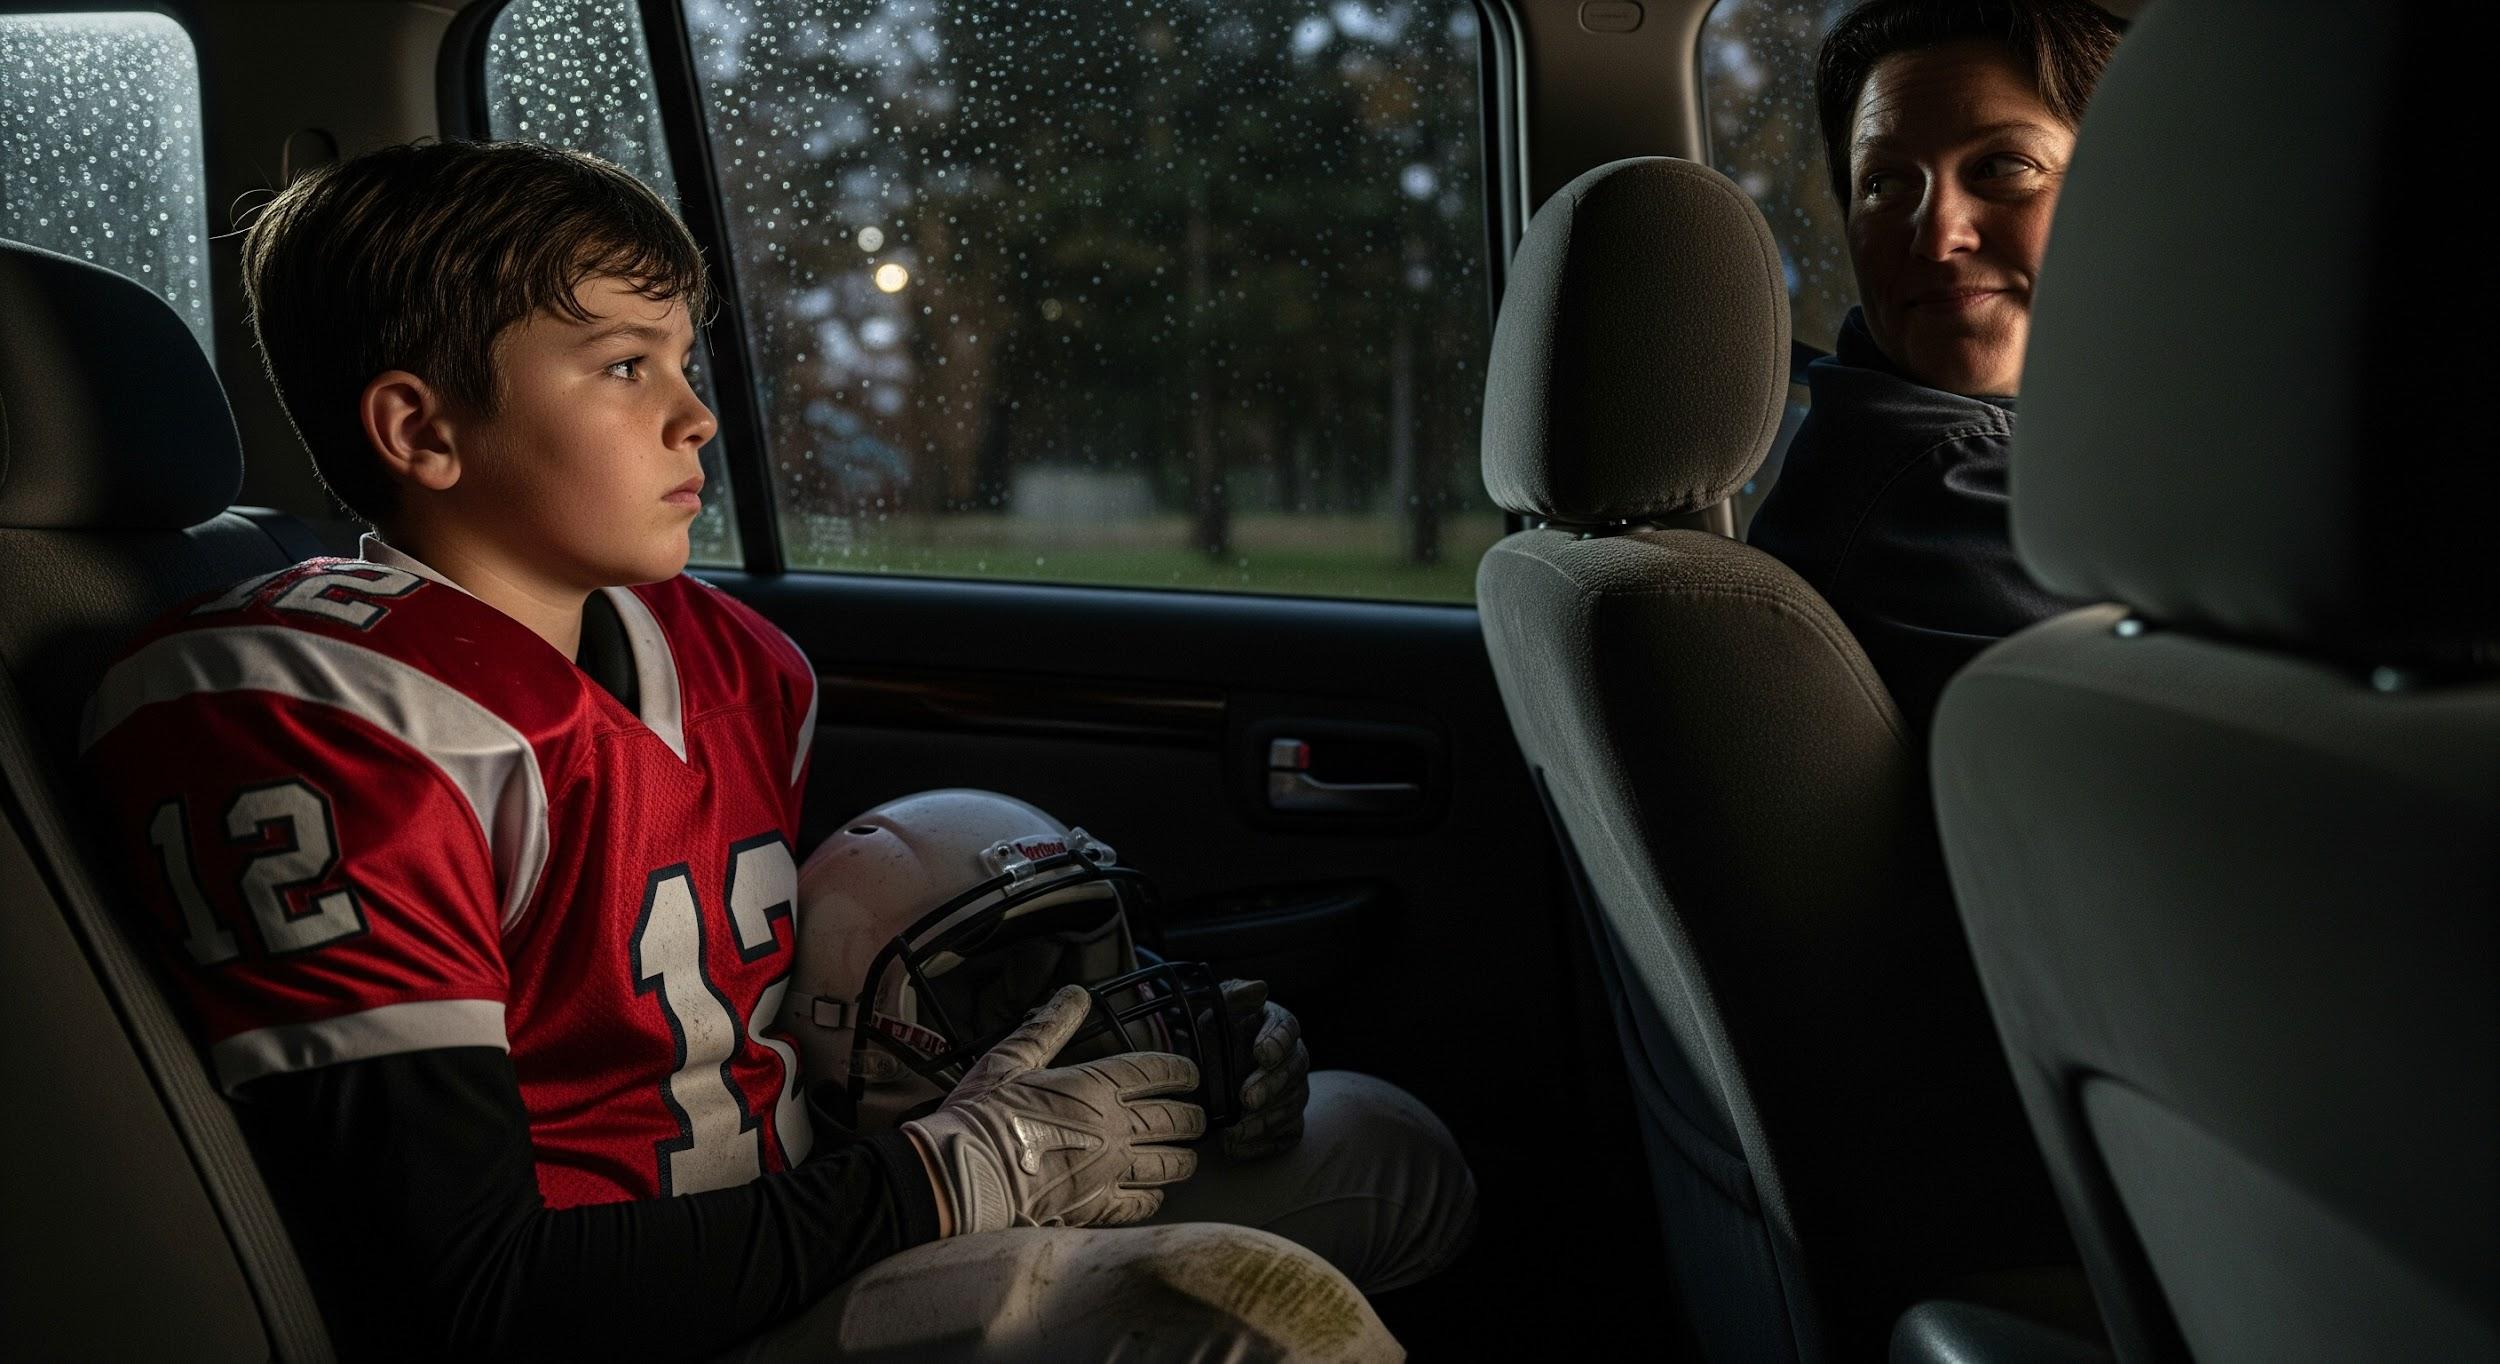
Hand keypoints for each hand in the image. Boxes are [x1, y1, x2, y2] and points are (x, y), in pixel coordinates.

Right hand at [903, 984, 1204, 1233]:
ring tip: (1187, 1157)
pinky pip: (1141, 1202)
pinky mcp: (1098, 1207)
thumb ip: (1050, 1026)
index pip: (1156, 1071)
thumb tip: (1076, 993)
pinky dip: (1153, 1196)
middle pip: (1172, 1119)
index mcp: (1096, 1085)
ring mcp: (1111, 1169)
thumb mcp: (1012, 1057)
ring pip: (1167, 1163)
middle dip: (1190, 1117)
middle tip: (1196, 1117)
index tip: (1190, 1075)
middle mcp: (1115, 1126)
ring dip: (1182, 1158)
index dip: (1179, 1071)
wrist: (966, 1174)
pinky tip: (1154, 1193)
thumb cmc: (984, 1113)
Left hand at [1219, 978, 1310, 1160]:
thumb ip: (1234, 995)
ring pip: (1293, 1106)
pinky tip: (1237, 1148)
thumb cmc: (1216, 1034)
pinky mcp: (1288, 1122)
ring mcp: (1293, 1092)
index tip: (1262, 1054)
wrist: (1206, 1072)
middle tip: (1247, 1098)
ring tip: (1235, 1130)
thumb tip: (1260, 988)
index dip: (1278, 1041)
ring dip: (1266, 1120)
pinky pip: (1286, 1136)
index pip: (1288, 1028)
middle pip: (1295, 1070)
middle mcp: (1293, 1059)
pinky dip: (1263, 1145)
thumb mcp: (1216, 1009)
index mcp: (1278, 1025)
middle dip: (1272, 1086)